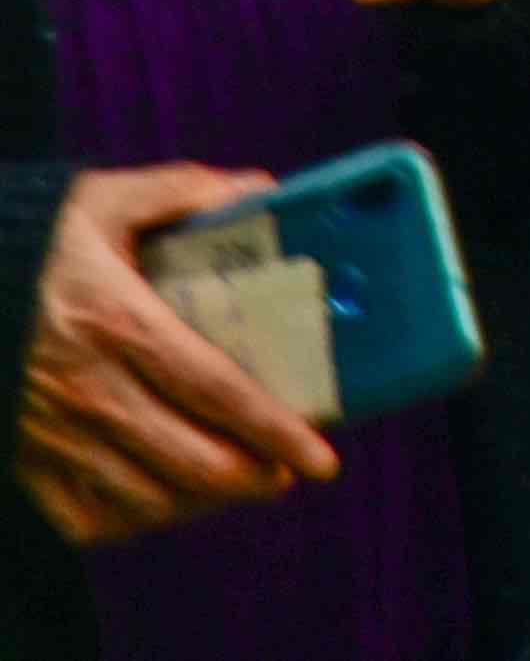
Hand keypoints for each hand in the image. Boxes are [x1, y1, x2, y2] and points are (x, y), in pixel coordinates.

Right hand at [15, 166, 334, 544]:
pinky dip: (135, 518)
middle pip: (189, 460)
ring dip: (201, 501)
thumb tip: (259, 189)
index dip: (275, 430)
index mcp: (119, 324)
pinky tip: (164, 497)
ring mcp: (50, 437)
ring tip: (238, 482)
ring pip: (144, 498)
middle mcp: (87, 391)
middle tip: (287, 470)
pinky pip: (87, 517)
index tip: (321, 457)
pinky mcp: (21, 463)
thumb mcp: (100, 202)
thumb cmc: (24, 243)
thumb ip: (182, 190)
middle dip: (251, 476)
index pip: (217, 391)